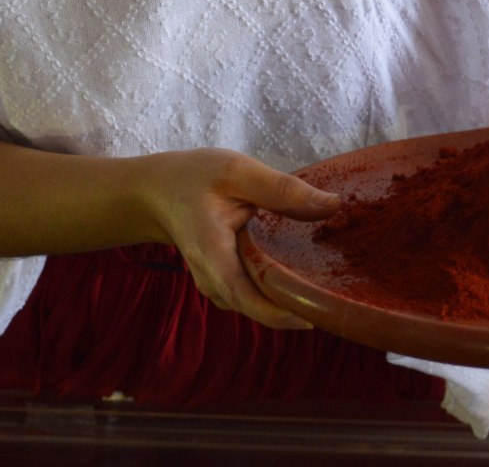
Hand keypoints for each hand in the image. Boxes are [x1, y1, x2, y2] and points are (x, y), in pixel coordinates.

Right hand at [138, 148, 340, 329]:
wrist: (156, 192)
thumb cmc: (193, 178)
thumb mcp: (236, 172)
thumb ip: (282, 189)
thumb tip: (332, 204)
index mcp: (213, 254)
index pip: (246, 298)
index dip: (280, 314)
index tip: (314, 315)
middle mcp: (213, 280)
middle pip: (256, 307)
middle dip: (293, 307)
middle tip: (333, 295)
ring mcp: (216, 285)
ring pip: (255, 303)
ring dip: (285, 299)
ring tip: (321, 285)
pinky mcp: (223, 283)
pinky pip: (251, 295)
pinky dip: (274, 289)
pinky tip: (298, 273)